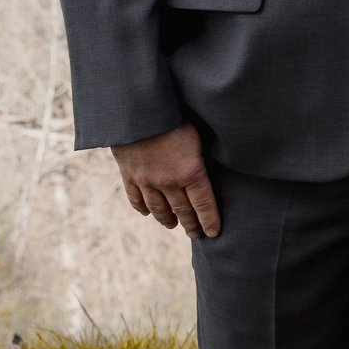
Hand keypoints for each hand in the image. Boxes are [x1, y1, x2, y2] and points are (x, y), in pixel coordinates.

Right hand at [112, 123, 219, 237]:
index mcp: (191, 172)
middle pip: (182, 210)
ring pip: (158, 208)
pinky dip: (142, 208)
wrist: (138, 113)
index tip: (214, 233)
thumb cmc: (176, 117)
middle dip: (191, 224)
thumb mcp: (200, 134)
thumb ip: (205, 154)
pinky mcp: (130, 175)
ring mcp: (147, 180)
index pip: (204, 204)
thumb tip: (219, 163)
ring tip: (173, 225)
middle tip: (197, 235)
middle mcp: (168, 181)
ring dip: (167, 219)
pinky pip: (136, 198)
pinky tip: (147, 213)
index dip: (209, 220)